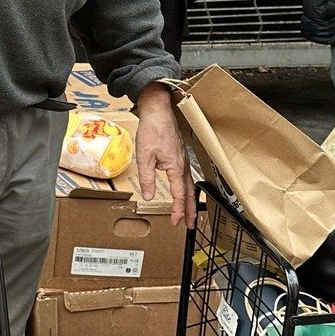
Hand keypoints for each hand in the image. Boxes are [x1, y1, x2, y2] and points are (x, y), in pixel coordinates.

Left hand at [134, 83, 190, 225]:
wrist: (158, 110)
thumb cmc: (152, 129)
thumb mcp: (144, 156)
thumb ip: (147, 178)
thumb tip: (150, 196)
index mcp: (176, 166)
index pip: (179, 194)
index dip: (177, 210)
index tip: (175, 222)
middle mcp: (183, 165)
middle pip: (189, 193)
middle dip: (189, 210)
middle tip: (190, 225)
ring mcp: (183, 159)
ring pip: (189, 185)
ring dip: (189, 201)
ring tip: (189, 213)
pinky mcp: (179, 155)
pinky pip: (186, 176)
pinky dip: (187, 188)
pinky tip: (184, 191)